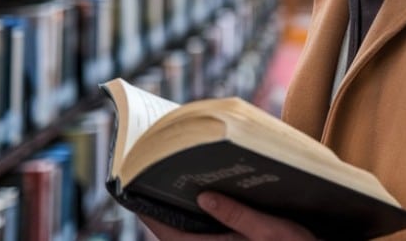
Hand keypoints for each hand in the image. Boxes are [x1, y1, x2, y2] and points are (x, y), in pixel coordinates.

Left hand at [139, 193, 317, 240]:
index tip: (134, 187)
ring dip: (184, 208)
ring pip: (190, 232)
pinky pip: (205, 233)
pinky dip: (202, 214)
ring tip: (178, 176)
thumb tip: (204, 197)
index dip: (150, 213)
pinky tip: (207, 192)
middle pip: (176, 232)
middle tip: (157, 171)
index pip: (169, 235)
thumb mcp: (270, 231)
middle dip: (165, 204)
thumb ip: (237, 215)